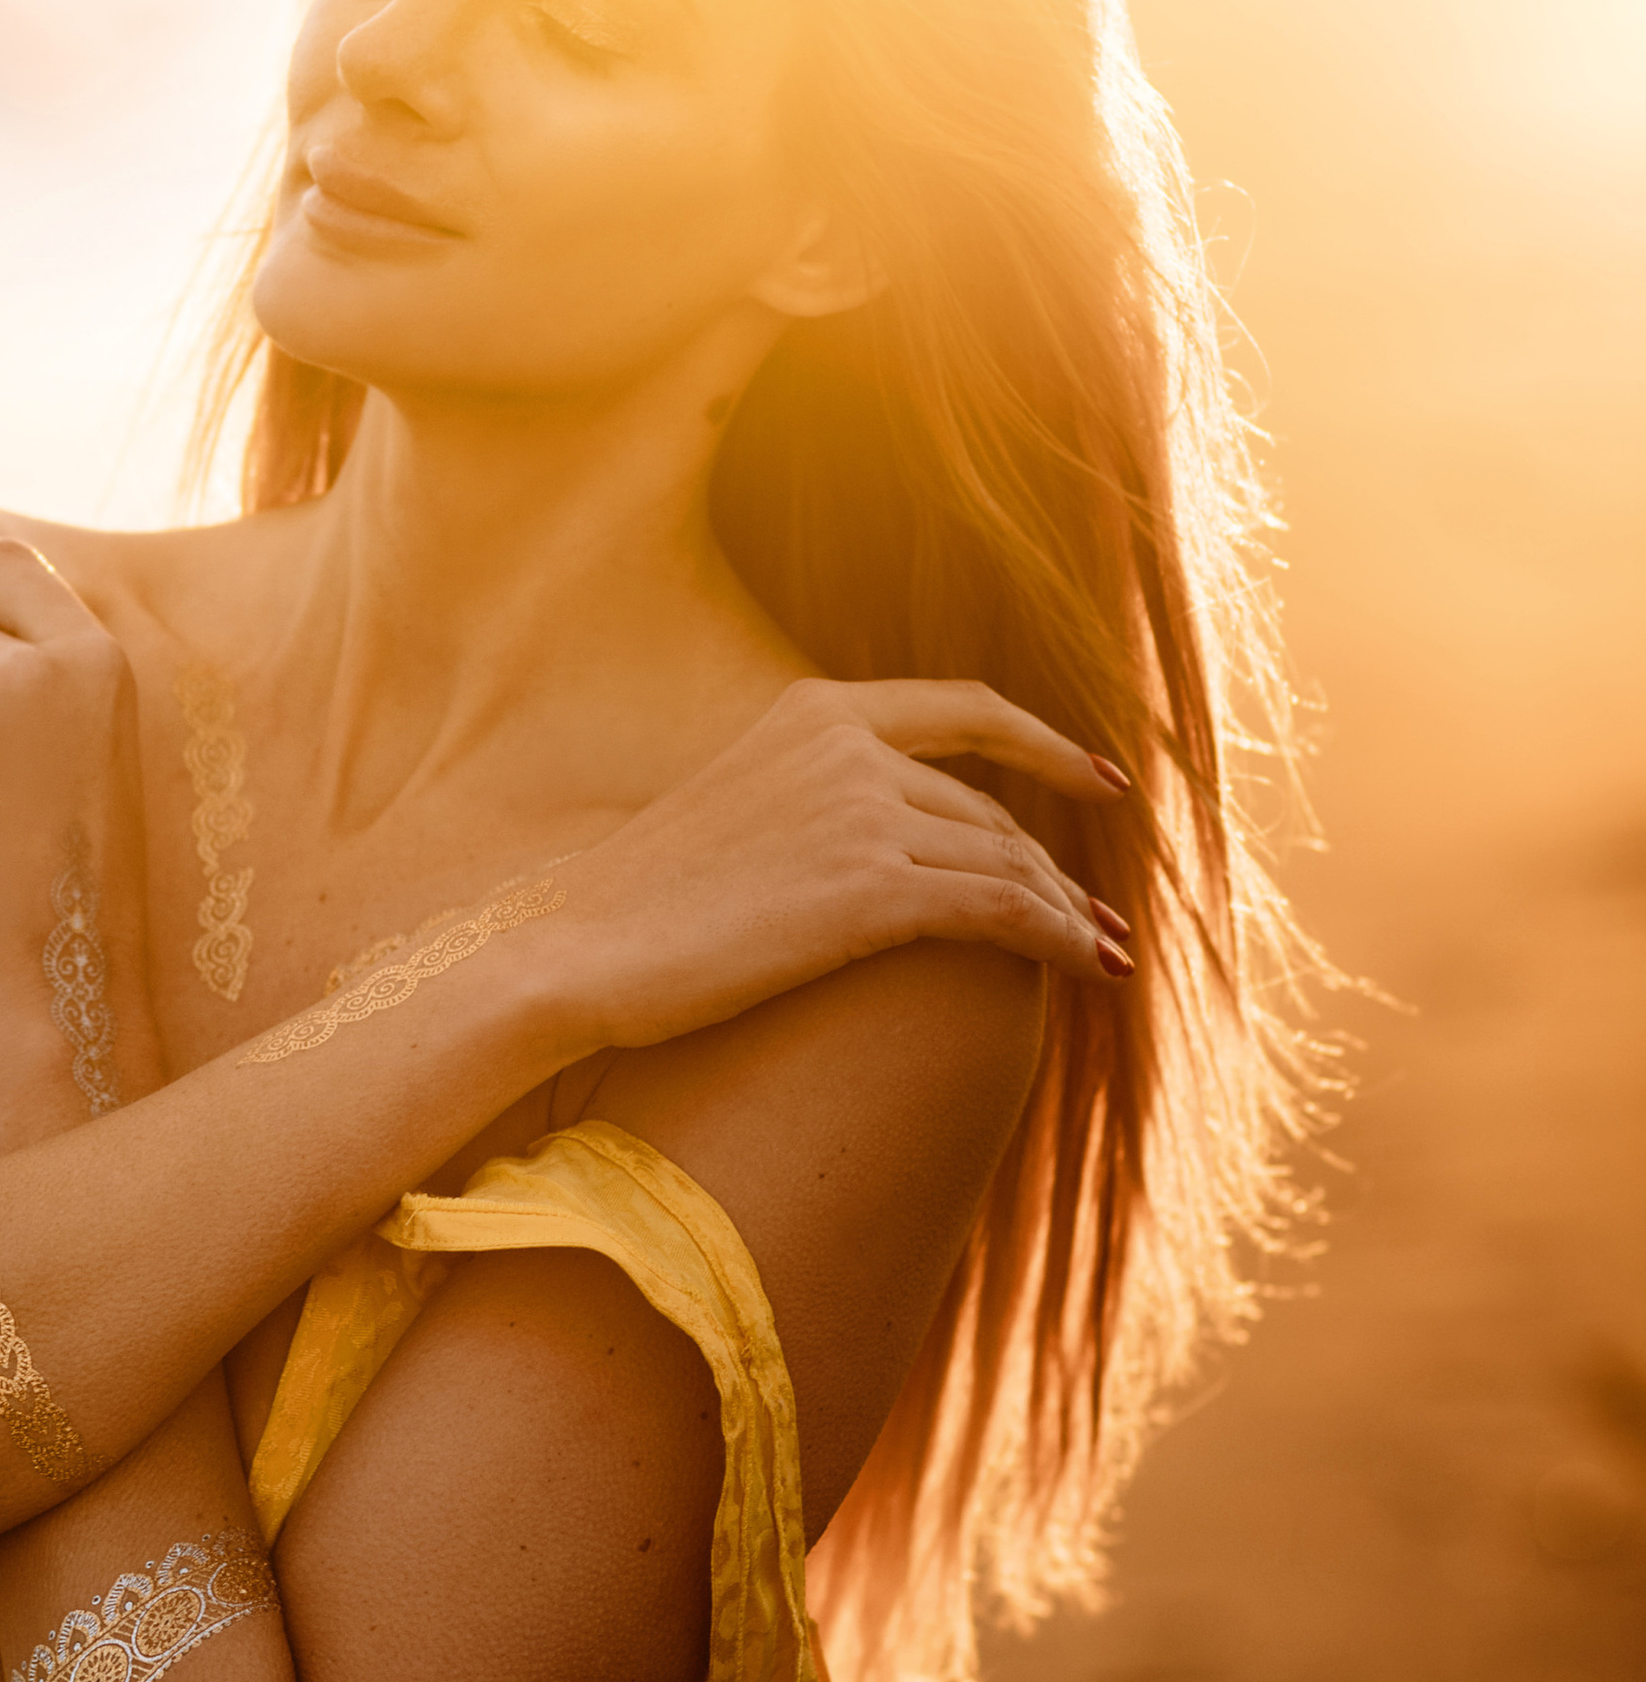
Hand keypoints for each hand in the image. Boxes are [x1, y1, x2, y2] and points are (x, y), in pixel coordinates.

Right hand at [555, 675, 1132, 1051]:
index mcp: (813, 710)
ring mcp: (863, 812)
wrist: (576, 951)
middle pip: (991, 811)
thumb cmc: (638, 906)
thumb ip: (808, 798)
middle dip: (1056, 869)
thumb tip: (867, 838)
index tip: (1098, 780)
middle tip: (1100, 919)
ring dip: (1069, 916)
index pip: (963, 708)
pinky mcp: (872, 891)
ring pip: (1009, 864)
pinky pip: (1003, 912)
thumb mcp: (732, 811)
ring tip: (1106, 956)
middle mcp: (849, 746)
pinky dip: (1059, 940)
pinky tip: (1090, 972)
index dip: (1043, 746)